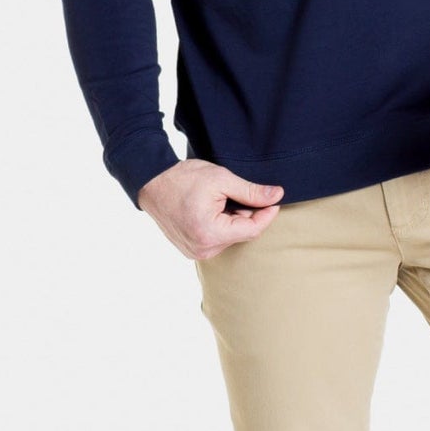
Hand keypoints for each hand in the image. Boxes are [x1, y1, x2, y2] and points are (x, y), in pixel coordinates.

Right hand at [139, 158, 284, 258]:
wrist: (152, 182)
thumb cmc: (184, 178)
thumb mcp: (222, 179)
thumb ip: (252, 191)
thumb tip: (277, 196)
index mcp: (210, 233)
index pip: (253, 230)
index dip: (267, 214)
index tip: (273, 198)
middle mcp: (202, 249)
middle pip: (242, 234)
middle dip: (247, 214)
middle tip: (239, 193)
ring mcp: (195, 252)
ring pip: (231, 237)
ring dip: (234, 220)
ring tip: (220, 200)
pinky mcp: (190, 250)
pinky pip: (217, 240)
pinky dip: (222, 225)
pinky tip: (212, 210)